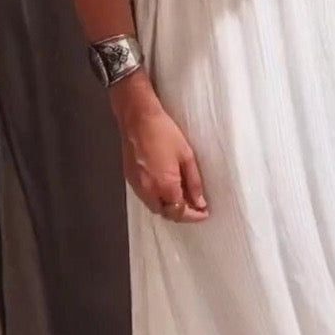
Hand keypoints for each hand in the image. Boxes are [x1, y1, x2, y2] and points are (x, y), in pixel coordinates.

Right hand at [115, 97, 208, 222]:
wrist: (138, 119)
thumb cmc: (164, 132)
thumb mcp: (187, 156)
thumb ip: (194, 182)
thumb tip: (200, 201)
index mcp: (165, 186)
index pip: (180, 212)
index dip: (193, 216)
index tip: (203, 212)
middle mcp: (149, 191)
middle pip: (166, 213)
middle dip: (180, 213)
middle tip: (194, 205)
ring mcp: (137, 186)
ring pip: (154, 206)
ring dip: (167, 206)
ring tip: (181, 196)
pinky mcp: (130, 179)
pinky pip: (145, 197)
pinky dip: (156, 198)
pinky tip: (165, 187)